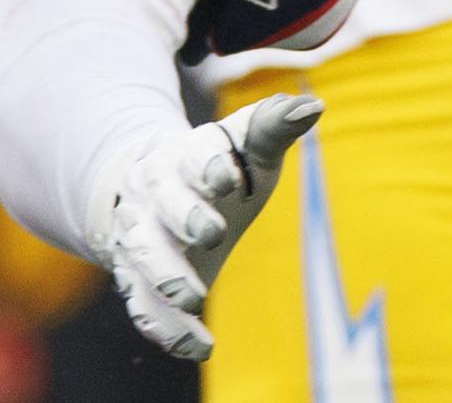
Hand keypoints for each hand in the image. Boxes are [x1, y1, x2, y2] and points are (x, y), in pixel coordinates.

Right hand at [85, 93, 322, 359]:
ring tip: (194, 298)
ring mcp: (140, 238)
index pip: (193, 153)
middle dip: (184, 216)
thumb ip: (276, 126)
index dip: (209, 164)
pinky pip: (143, 307)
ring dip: (165, 277)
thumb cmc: (221, 166)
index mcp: (183, 154)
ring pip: (142, 256)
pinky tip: (199, 346)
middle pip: (161, 204)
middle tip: (214, 233)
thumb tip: (313, 106)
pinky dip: (167, 329)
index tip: (228, 177)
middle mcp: (152, 194)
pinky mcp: (137, 280)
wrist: (160, 195)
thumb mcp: (248, 144)